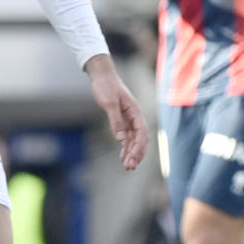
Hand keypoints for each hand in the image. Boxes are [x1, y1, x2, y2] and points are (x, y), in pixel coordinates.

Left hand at [85, 54, 147, 169]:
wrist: (102, 76)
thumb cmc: (106, 86)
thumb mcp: (109, 103)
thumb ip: (115, 120)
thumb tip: (120, 138)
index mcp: (135, 112)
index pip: (141, 133)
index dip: (138, 147)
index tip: (132, 158)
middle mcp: (135, 117)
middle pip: (140, 139)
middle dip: (136, 153)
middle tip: (129, 167)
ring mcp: (129, 119)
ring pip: (134, 139)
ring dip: (131, 152)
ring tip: (127, 166)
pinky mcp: (122, 120)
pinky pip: (127, 136)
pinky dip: (126, 146)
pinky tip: (122, 156)